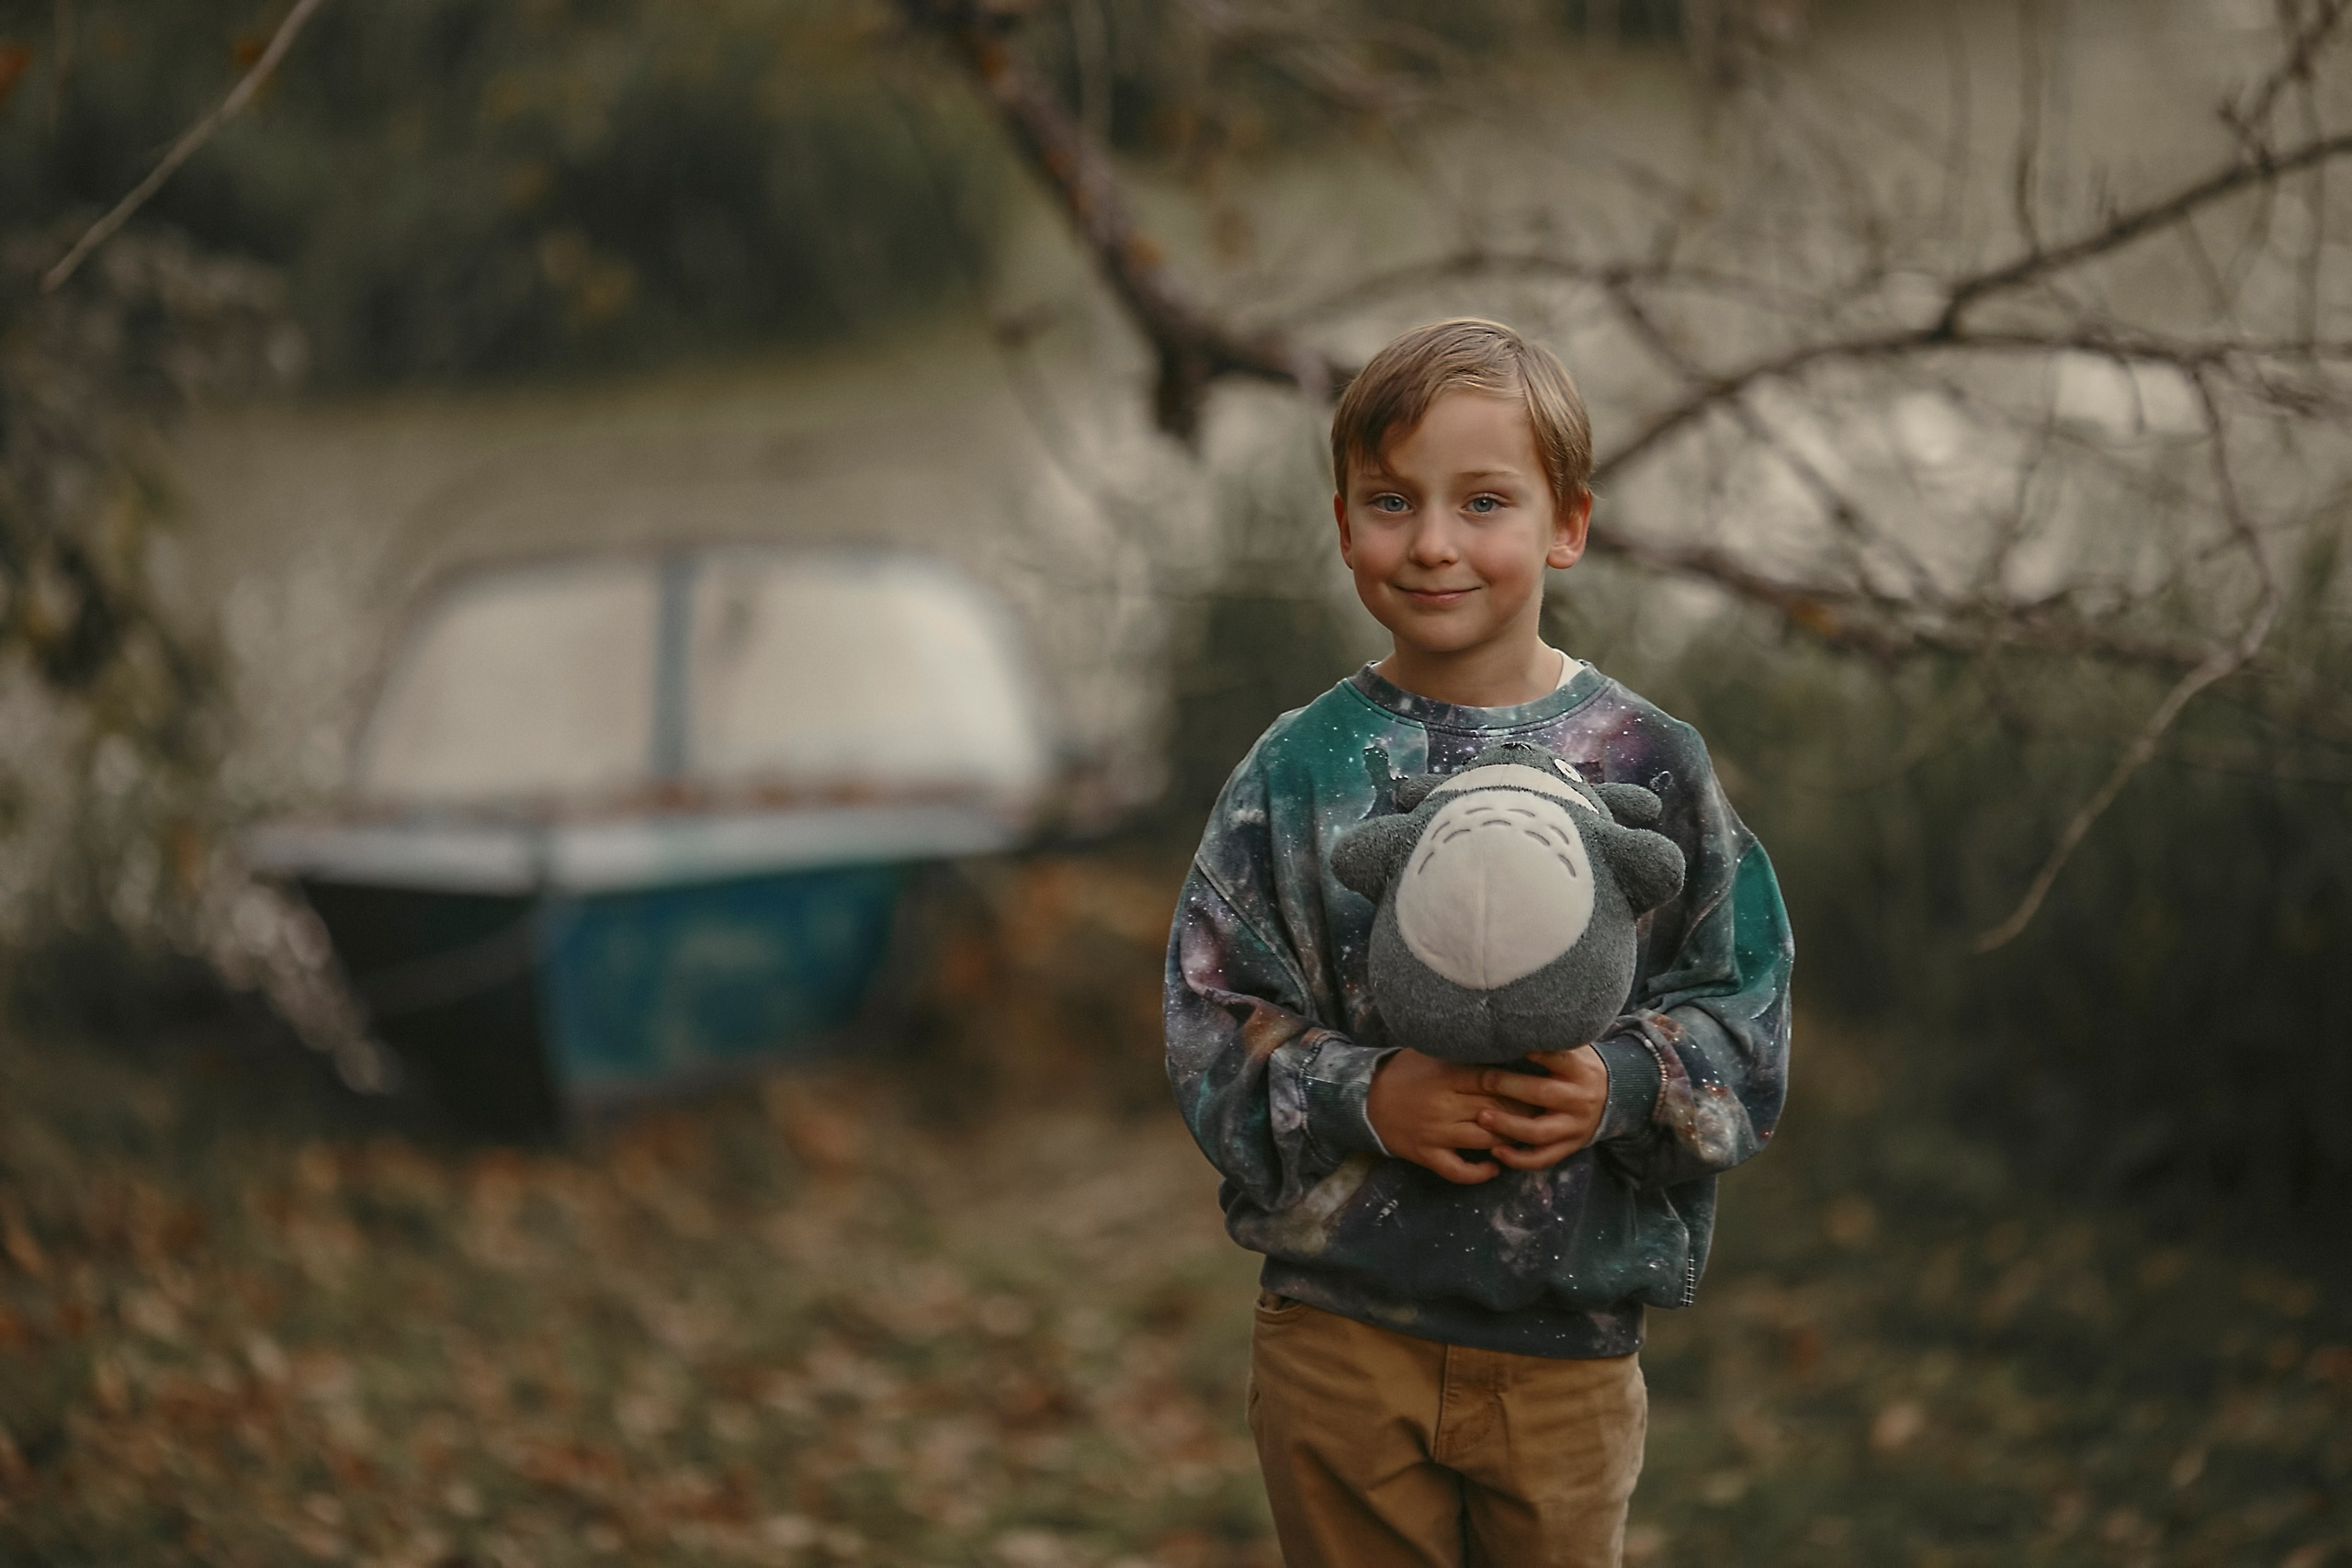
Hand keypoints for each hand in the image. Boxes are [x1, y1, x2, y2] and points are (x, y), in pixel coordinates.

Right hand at [1366, 1044, 1608, 1183]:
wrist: (1364, 1099)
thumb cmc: (1405, 1072)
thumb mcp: (1432, 1054)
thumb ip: (1465, 1053)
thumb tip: (1505, 1045)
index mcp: (1447, 1076)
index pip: (1494, 1081)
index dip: (1521, 1086)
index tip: (1541, 1088)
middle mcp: (1444, 1105)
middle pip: (1496, 1111)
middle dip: (1523, 1114)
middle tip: (1545, 1114)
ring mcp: (1435, 1133)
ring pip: (1484, 1140)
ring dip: (1507, 1141)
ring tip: (1526, 1138)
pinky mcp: (1426, 1154)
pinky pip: (1458, 1170)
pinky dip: (1479, 1172)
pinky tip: (1495, 1166)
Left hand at [1472, 1045, 1607, 1170]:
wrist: (1614, 1097)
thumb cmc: (1580, 1068)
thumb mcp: (1575, 1049)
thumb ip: (1551, 1042)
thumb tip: (1515, 1026)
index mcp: (1581, 1070)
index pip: (1561, 1058)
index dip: (1541, 1053)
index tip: (1519, 1046)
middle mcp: (1579, 1099)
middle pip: (1543, 1094)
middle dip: (1510, 1087)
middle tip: (1484, 1080)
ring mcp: (1574, 1127)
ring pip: (1539, 1132)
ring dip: (1508, 1126)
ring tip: (1482, 1117)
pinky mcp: (1569, 1147)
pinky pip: (1542, 1158)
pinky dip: (1518, 1159)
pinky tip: (1495, 1151)